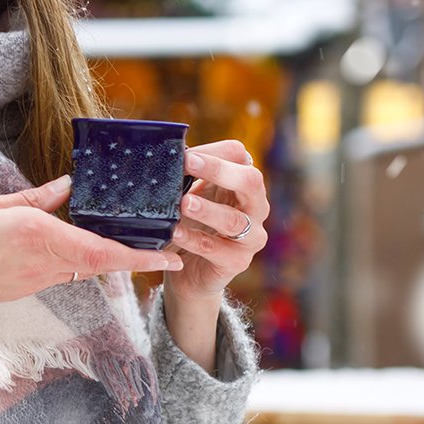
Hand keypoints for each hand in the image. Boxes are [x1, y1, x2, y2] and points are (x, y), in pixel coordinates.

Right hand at [0, 175, 181, 367]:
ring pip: (85, 267)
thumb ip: (31, 199)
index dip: (141, 255)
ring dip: (111, 255)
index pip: (101, 250)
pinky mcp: (24, 288)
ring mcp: (34, 279)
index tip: (172, 256)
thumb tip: (65, 187)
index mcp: (35, 233)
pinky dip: (82, 258)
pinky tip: (86, 242)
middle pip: (103, 261)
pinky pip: (63, 271)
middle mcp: (42, 260)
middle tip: (168, 245)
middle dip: (138, 255)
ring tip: (134, 236)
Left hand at [166, 140, 268, 303]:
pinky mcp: (238, 262)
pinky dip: (193, 239)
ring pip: (234, 220)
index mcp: (243, 184)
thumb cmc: (191, 224)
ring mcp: (251, 236)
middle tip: (189, 163)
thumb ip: (186, 176)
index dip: (214, 152)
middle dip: (219, 170)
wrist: (188, 271)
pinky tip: (174, 233)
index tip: (185, 153)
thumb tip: (168, 152)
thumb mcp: (190, 195)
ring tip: (184, 203)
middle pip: (250, 181)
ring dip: (207, 209)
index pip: (239, 156)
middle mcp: (255, 207)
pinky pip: (215, 249)